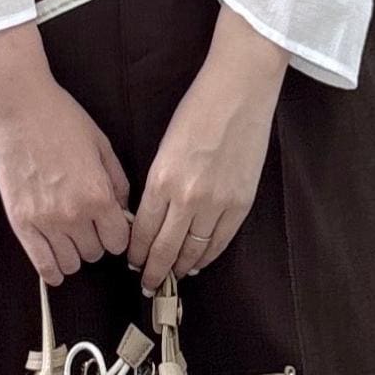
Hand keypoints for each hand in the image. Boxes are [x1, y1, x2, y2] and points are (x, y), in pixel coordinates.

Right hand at [0, 21, 131, 283]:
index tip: (111, 225)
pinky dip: (52, 271)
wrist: (18, 107)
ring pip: (71, 263)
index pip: (119, 241)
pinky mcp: (20, 222)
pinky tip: (56, 268)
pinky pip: (41, 264)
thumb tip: (122, 210)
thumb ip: (117, 182)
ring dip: (75, 253)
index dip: (118, 234)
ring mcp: (44, 221)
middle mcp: (73, 215)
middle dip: (97, 240)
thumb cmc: (61, 120)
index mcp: (98, 195)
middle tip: (89, 224)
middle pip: (96, 253)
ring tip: (70, 237)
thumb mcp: (102, 146)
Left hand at [127, 4, 288, 290]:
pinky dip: (208, 255)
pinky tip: (198, 262)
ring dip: (180, 267)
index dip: (136, 252)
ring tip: (170, 278)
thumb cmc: (198, 109)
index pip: (142, 231)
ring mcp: (217, 202)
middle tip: (147, 283)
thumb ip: (158, 183)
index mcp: (162, 180)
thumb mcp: (165, 147)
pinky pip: (221, 240)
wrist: (240, 90)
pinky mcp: (242, 202)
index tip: (132, 262)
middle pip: (165, 248)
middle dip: (154, 270)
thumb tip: (152, 215)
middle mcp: (187, 197)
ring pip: (194, 250)